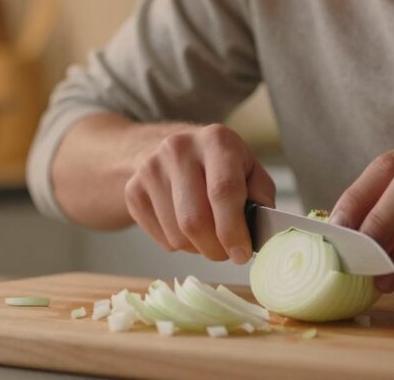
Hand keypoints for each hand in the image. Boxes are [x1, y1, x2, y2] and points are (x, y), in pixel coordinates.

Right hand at [124, 124, 276, 263]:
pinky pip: (160, 239)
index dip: (233, 230)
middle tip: (227, 253)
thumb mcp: (249, 168)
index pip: (223, 191)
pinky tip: (185, 227)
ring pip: (177, 236)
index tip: (241, 254)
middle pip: (195, 220)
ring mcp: (150, 169)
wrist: (167, 149)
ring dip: (198, 248)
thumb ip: (261, 196)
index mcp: (216, 140)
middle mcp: (179, 148)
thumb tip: (261, 229)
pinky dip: (179, 245)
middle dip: (216, 248)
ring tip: (208, 235)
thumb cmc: (219, 165)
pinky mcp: (133, 190)